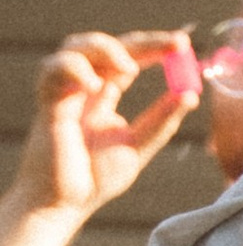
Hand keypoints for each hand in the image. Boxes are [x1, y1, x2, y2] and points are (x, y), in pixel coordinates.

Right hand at [9, 31, 195, 226]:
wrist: (64, 204)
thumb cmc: (94, 179)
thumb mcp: (138, 146)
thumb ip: (161, 120)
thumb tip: (191, 95)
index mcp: (104, 96)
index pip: (129, 58)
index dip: (153, 47)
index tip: (181, 43)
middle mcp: (84, 89)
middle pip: (106, 45)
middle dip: (142, 41)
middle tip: (174, 45)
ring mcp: (65, 93)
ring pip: (75, 46)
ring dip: (105, 48)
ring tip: (129, 70)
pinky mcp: (48, 103)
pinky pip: (53, 69)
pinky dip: (74, 69)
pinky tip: (93, 86)